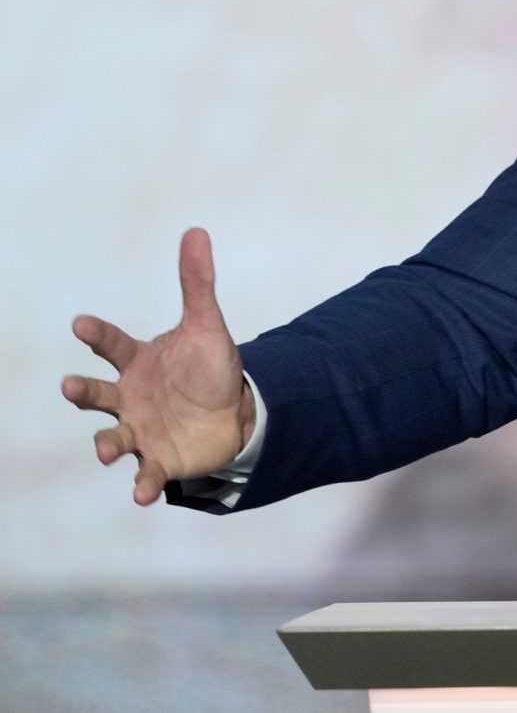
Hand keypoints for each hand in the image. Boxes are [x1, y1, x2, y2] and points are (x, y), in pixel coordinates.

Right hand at [61, 228, 253, 504]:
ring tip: (105, 449)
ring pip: (112, 438)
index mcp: (137, 362)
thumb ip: (197, 283)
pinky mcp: (159, 459)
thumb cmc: (210, 368)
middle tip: (72, 386)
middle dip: (82, 392)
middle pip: (96, 395)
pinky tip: (142, 494)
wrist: (235, 413)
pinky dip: (143, 485)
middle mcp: (129, 397)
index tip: (80, 324)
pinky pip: (146, 474)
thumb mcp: (208, 325)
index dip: (96, 335)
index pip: (111, 344)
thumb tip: (196, 231)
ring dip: (105, 445)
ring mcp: (140, 430)